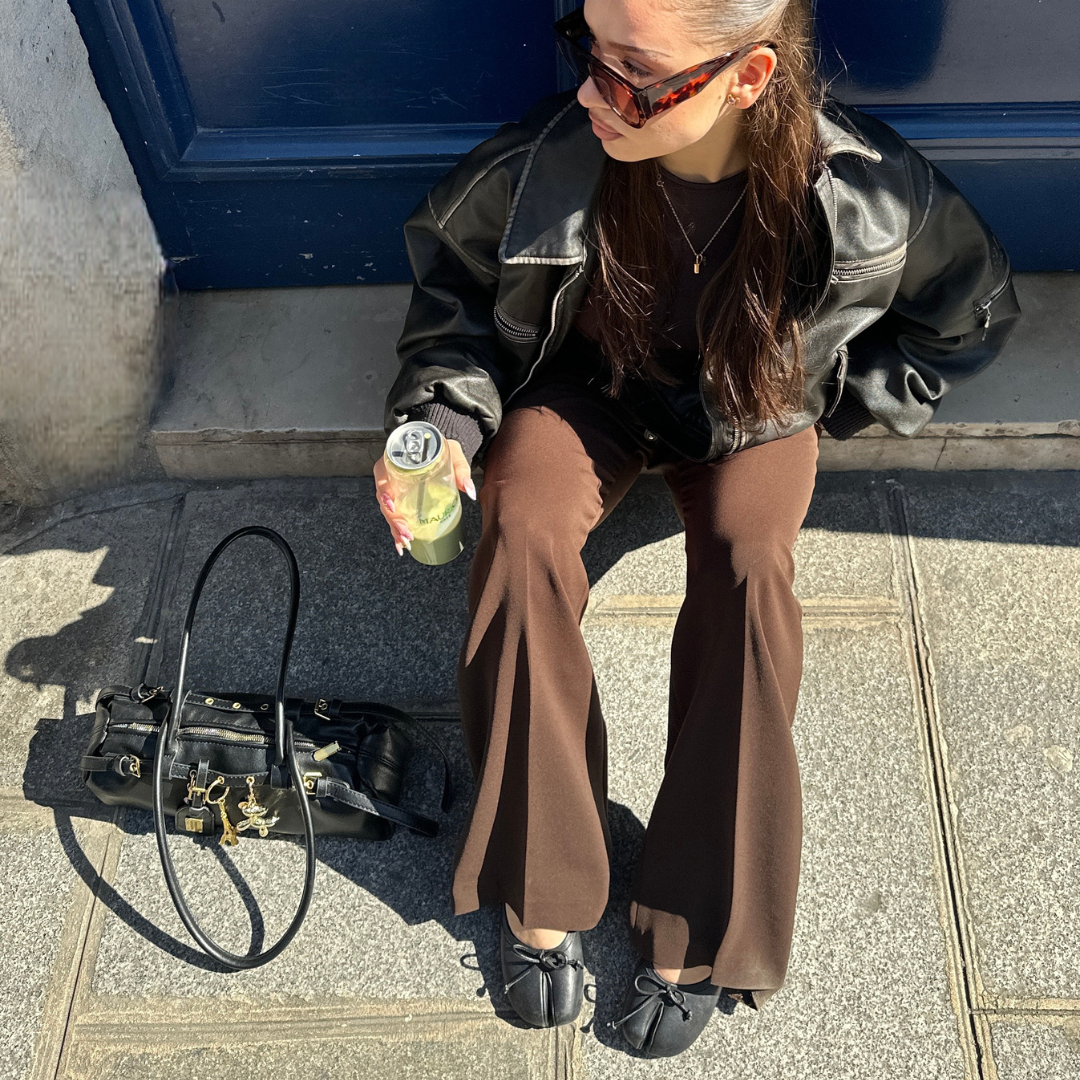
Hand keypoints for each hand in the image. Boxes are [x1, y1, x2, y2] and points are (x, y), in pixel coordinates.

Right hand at [374, 438, 476, 555]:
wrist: (439, 448)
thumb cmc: (442, 447)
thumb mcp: (453, 453)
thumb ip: (461, 470)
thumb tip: (470, 491)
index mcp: (396, 460)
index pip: (382, 476)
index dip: (383, 492)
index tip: (392, 506)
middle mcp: (391, 475)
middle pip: (384, 500)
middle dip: (393, 520)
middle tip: (406, 533)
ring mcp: (395, 489)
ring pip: (389, 512)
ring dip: (395, 529)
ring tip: (406, 542)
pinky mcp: (402, 499)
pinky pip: (395, 516)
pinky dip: (397, 531)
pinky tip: (402, 546)